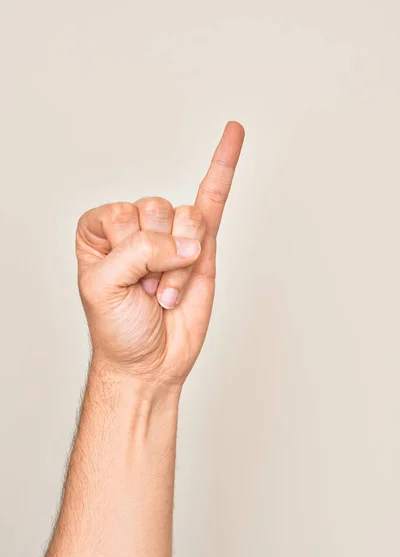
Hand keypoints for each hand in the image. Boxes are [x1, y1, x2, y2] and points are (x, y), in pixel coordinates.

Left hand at [76, 122, 244, 386]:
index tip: (121, 283)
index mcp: (101, 229)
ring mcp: (171, 234)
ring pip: (187, 219)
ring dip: (181, 266)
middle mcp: (136, 226)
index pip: (120, 214)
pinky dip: (224, 165)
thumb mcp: (103, 288)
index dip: (126, 252)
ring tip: (168, 292)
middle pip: (155, 210)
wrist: (149, 362)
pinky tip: (233, 135)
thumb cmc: (118, 328)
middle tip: (147, 291)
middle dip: (156, 259)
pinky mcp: (203, 246)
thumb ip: (138, 252)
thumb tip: (189, 243)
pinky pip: (215, 197)